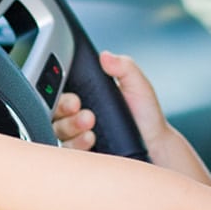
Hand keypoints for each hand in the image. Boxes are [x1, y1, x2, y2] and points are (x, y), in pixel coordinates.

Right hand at [50, 51, 169, 151]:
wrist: (155, 145)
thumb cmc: (145, 116)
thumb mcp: (138, 86)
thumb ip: (124, 67)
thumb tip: (106, 56)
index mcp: (87, 95)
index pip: (62, 90)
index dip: (62, 91)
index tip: (76, 96)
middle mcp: (77, 114)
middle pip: (55, 111)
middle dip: (64, 109)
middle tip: (79, 107)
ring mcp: (77, 134)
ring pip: (58, 130)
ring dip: (71, 126)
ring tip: (90, 125)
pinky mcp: (80, 153)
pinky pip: (66, 150)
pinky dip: (75, 144)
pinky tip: (90, 139)